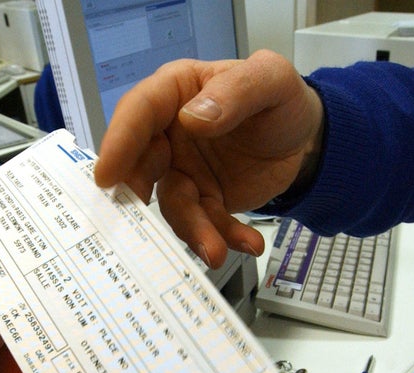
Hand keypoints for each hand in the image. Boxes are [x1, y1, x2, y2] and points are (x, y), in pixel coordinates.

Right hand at [94, 50, 323, 267]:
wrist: (306, 137)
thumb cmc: (280, 99)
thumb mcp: (270, 79)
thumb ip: (236, 92)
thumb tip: (193, 119)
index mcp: (176, 93)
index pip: (140, 111)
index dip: (120, 141)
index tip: (107, 175)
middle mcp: (169, 133)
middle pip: (141, 164)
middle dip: (140, 196)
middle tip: (140, 227)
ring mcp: (184, 171)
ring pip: (174, 204)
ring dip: (193, 229)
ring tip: (216, 251)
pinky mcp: (204, 200)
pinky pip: (206, 223)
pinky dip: (224, 237)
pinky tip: (249, 243)